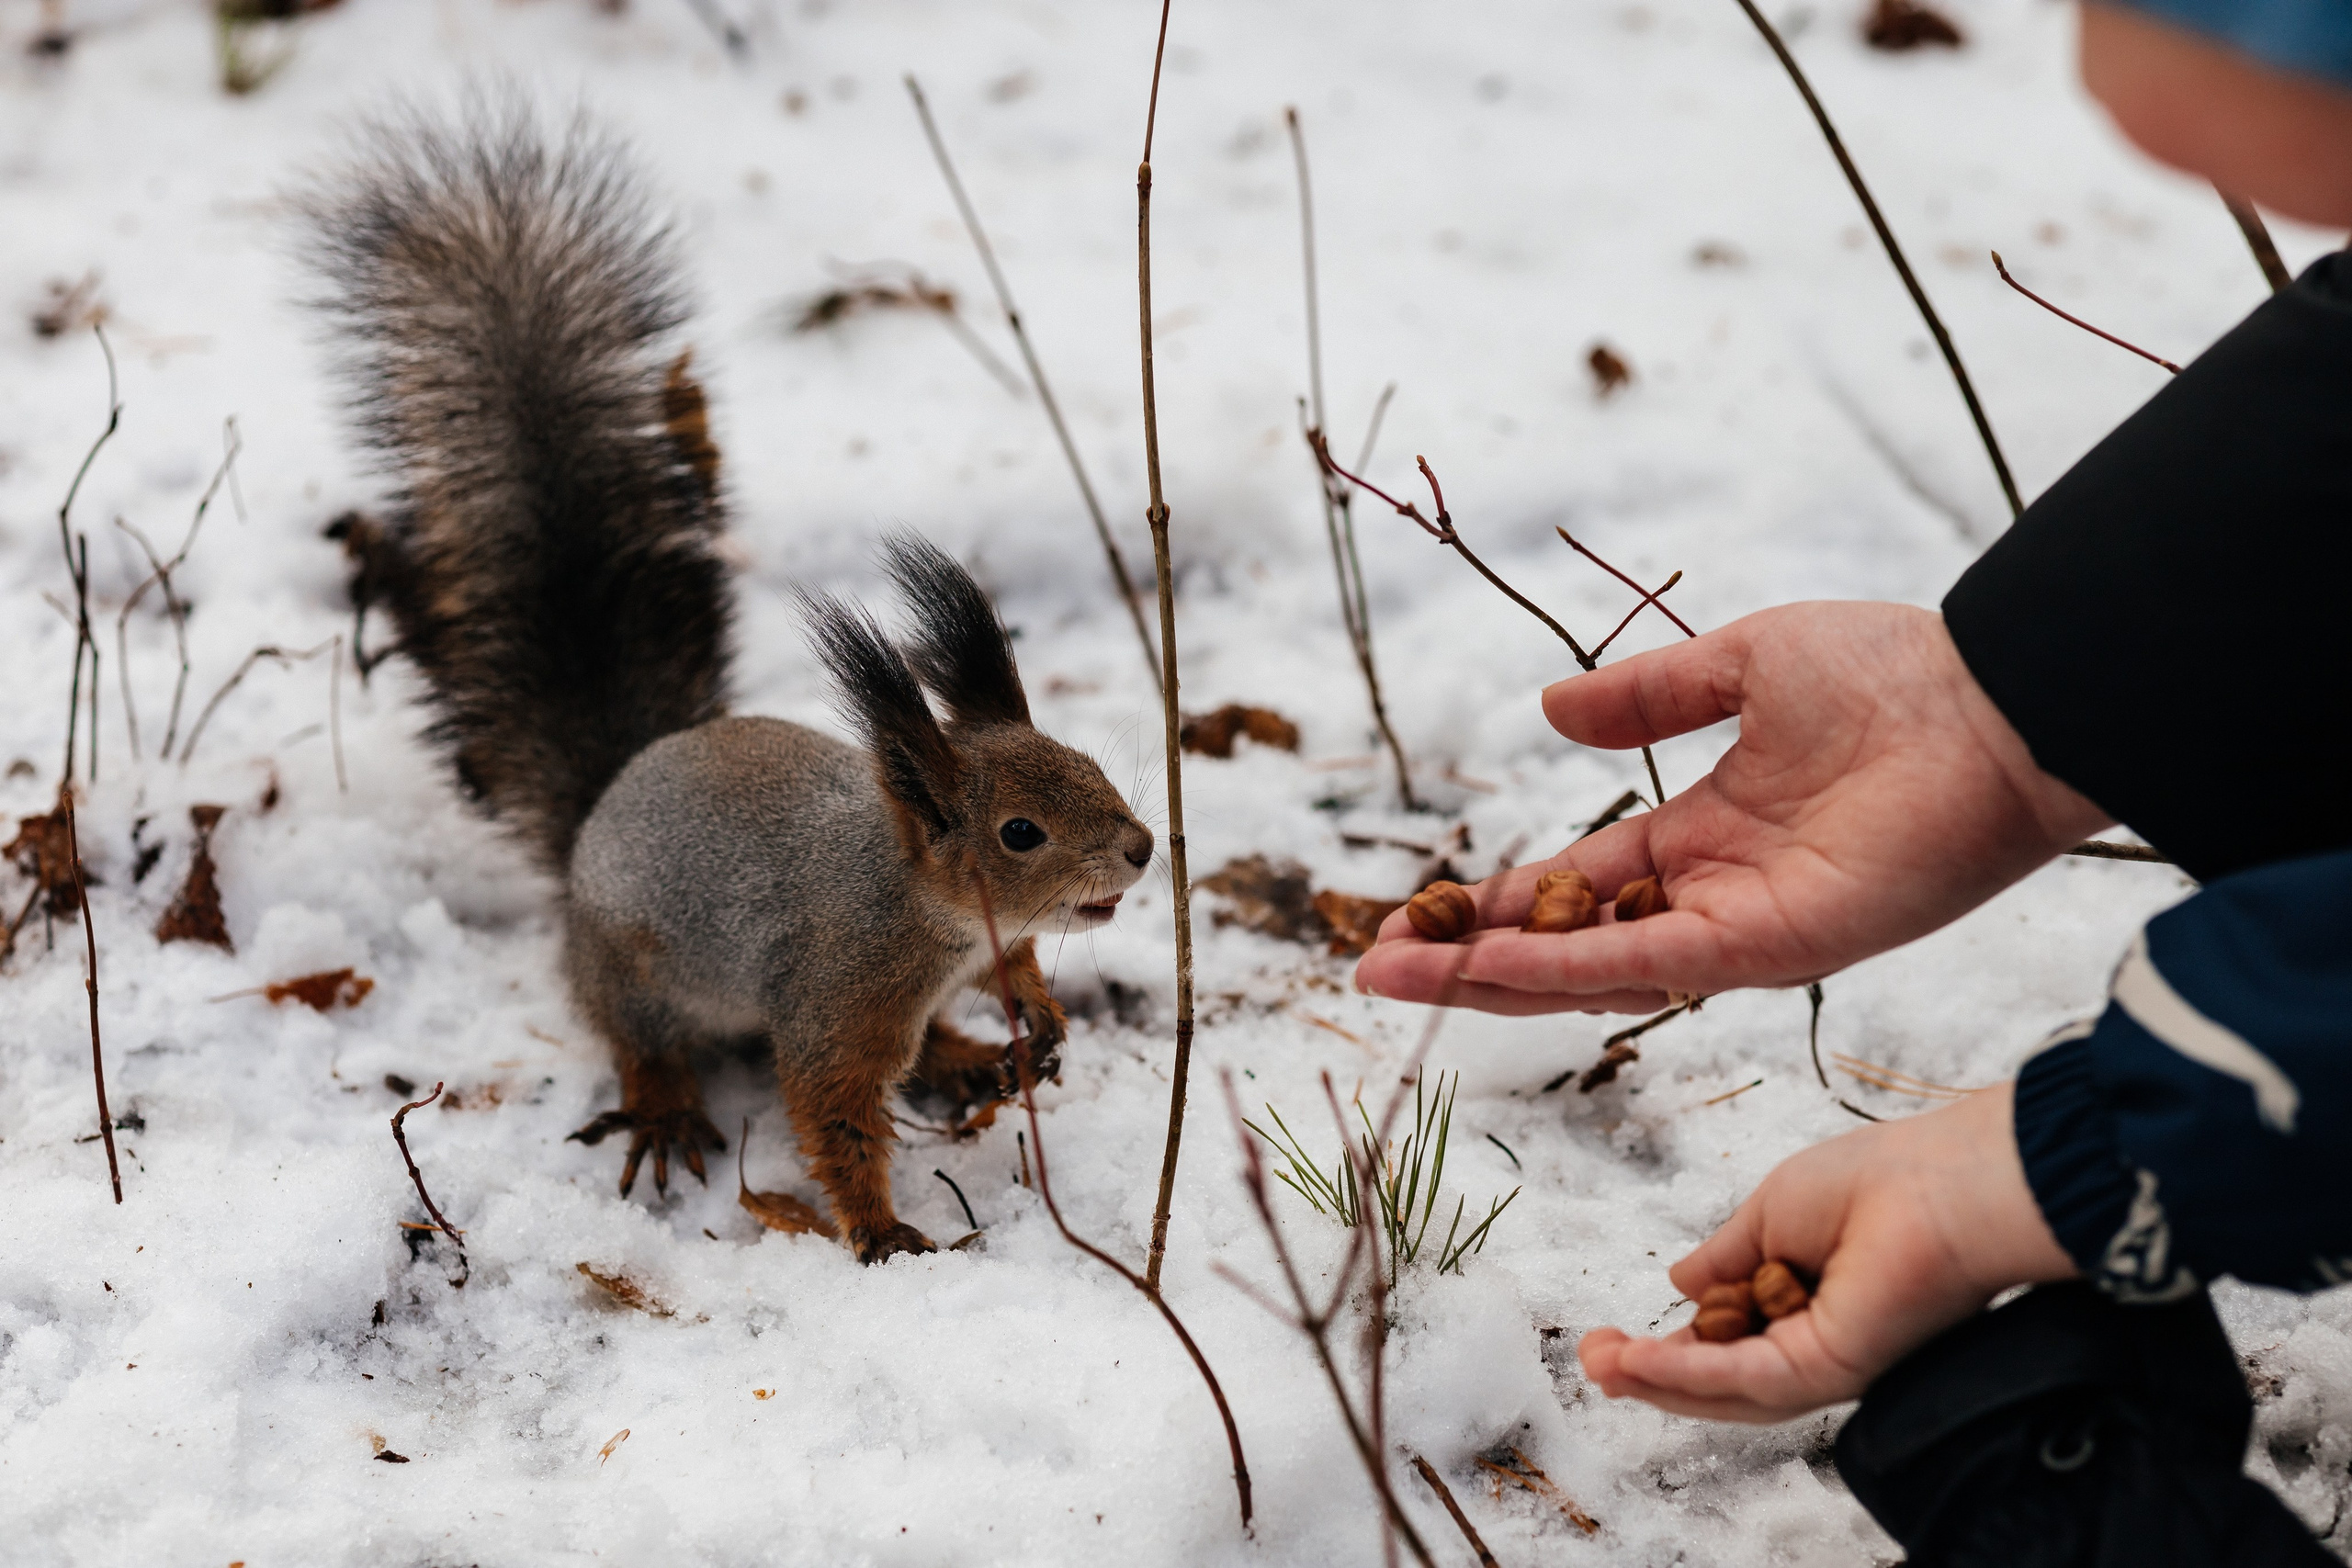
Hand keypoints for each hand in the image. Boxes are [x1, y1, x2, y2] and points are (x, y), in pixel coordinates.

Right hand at [1354, 603, 2109, 1014]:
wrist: (1995, 704)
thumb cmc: (1894, 674)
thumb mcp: (1740, 663)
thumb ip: (1645, 697)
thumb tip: (1548, 713)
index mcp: (1702, 834)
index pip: (1573, 884)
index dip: (1493, 901)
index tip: (1417, 911)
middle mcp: (1708, 896)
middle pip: (1560, 943)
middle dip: (1465, 958)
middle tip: (1373, 964)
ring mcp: (1734, 931)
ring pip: (1585, 972)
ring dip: (1488, 978)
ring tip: (1392, 978)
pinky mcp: (1767, 948)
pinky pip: (1643, 963)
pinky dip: (1562, 967)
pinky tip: (1486, 967)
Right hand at [1578, 1084, 2077, 1422]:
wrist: (1946, 1184)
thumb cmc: (1877, 1179)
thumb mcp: (1772, 1211)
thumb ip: (1725, 1255)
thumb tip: (1680, 1281)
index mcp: (1807, 1301)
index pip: (1727, 1341)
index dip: (1670, 1346)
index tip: (1613, 1340)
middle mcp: (1816, 1340)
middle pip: (1719, 1378)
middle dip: (1650, 1374)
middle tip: (1594, 1360)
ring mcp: (1824, 1360)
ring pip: (1727, 1390)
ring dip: (1656, 1381)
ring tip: (1601, 1364)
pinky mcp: (1831, 1367)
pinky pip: (1745, 1379)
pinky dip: (1687, 1372)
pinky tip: (1638, 1361)